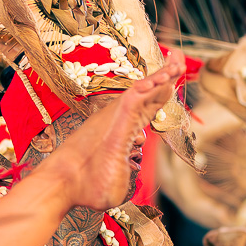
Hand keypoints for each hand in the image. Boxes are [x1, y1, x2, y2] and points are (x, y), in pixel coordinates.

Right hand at [40, 61, 180, 211]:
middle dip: (167, 74)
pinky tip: (165, 76)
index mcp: (125, 129)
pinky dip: (151, 84)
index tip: (174, 78)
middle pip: (151, 91)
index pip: (149, 105)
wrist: (66, 186)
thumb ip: (129, 170)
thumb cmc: (88, 186)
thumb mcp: (119, 178)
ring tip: (178, 61)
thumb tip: (134, 164)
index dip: (163, 91)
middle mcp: (122, 118)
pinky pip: (137, 97)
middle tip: (179, 59)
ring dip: (163, 75)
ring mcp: (119, 116)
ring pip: (146, 90)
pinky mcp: (118, 120)